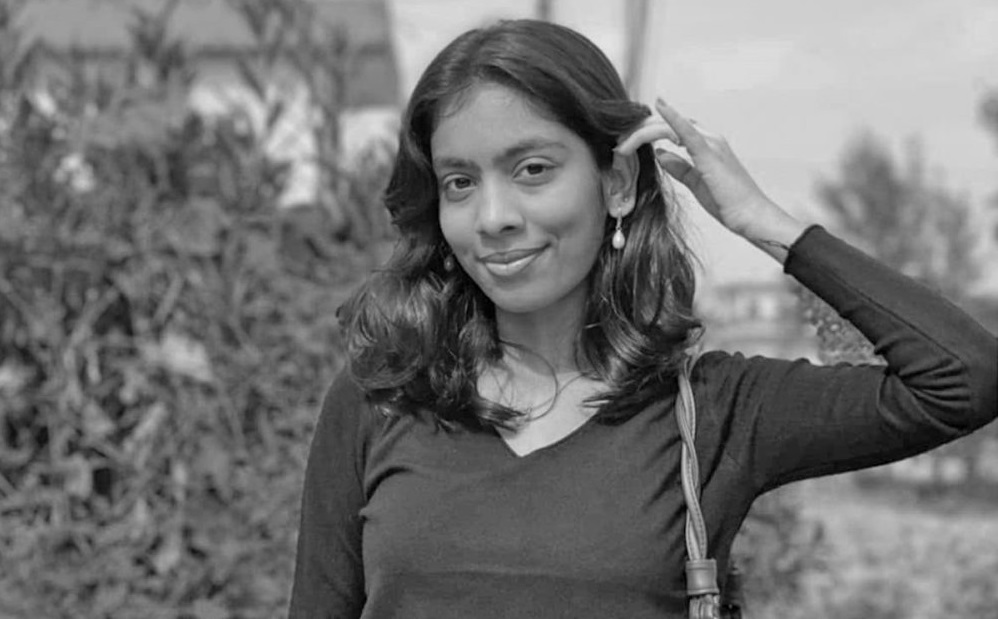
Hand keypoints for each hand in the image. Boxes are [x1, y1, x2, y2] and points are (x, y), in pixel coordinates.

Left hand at [616, 98, 777, 237]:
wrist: (751, 215)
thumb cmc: (728, 202)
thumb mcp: (696, 183)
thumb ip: (679, 167)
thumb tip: (659, 154)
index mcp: (706, 145)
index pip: (672, 129)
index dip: (648, 132)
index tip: (627, 141)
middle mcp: (710, 138)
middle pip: (667, 125)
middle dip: (640, 131)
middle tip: (618, 142)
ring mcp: (711, 143)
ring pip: (670, 127)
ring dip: (644, 132)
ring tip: (623, 143)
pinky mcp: (711, 153)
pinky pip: (688, 131)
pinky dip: (673, 118)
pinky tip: (659, 107)